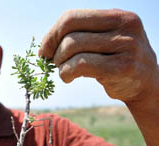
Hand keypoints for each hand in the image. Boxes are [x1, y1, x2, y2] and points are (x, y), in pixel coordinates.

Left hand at [39, 9, 158, 103]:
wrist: (145, 84)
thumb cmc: (115, 60)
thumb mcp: (104, 40)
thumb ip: (81, 34)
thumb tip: (46, 44)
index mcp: (118, 16)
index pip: (71, 17)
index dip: (52, 34)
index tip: (45, 50)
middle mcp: (125, 27)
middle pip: (70, 32)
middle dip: (54, 49)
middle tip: (53, 61)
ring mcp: (126, 46)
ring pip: (73, 48)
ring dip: (60, 63)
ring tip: (63, 71)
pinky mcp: (122, 67)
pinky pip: (81, 65)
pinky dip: (66, 72)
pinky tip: (68, 77)